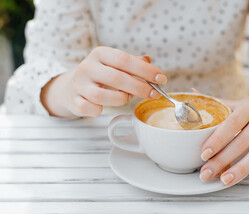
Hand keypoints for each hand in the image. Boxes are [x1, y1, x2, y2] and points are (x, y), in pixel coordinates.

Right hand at [41, 47, 165, 117]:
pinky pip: (92, 109)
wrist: (72, 87)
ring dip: (121, 99)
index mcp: (100, 54)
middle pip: (117, 78)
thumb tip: (149, 61)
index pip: (125, 59)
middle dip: (140, 88)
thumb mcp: (115, 64)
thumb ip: (133, 62)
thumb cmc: (101, 75)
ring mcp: (79, 85)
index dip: (145, 70)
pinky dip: (102, 110)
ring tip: (126, 97)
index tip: (161, 78)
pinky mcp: (74, 101)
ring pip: (104, 96)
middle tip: (155, 94)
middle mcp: (87, 67)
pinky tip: (104, 106)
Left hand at [199, 78, 248, 191]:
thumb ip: (221, 102)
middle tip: (205, 173)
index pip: (231, 123)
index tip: (203, 152)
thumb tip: (194, 92)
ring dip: (241, 169)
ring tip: (225, 181)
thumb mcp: (245, 101)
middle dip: (221, 159)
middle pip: (240, 142)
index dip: (217, 138)